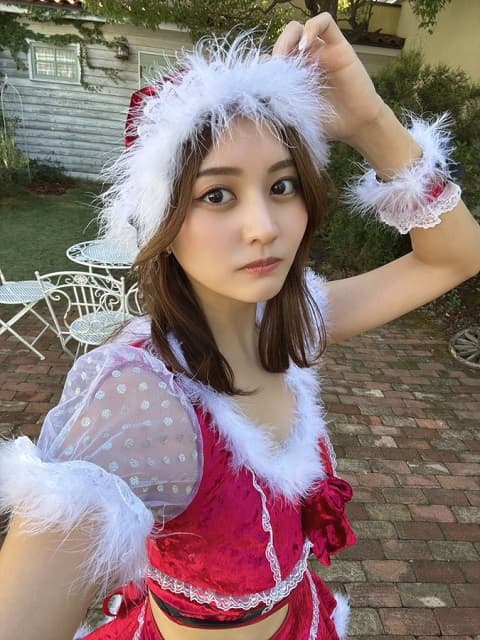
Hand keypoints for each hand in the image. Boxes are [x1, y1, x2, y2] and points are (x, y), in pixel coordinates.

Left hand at [272, 13, 386, 144]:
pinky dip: (311, 27)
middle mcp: (307, 60)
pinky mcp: (339, 46)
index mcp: (293, 75)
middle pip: (283, 41)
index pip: (272, 57)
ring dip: (287, 39)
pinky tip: (305, 46)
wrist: (355, 125)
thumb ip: (278, 102)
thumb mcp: (295, 114)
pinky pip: (325, 23)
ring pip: (299, 28)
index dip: (264, 65)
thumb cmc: (326, 123)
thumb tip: (255, 93)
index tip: (261, 82)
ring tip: (285, 58)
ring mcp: (322, 51)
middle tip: (273, 70)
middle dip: (274, 51)